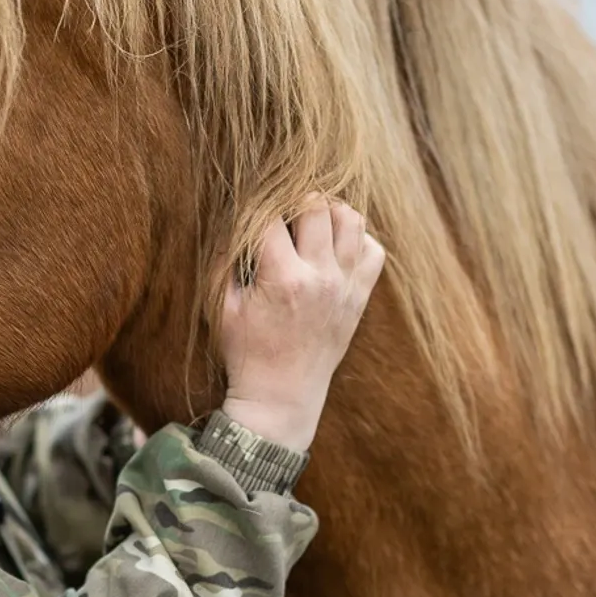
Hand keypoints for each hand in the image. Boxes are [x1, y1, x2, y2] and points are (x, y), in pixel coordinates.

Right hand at [219, 199, 384, 452]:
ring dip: (328, 211)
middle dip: (293, 200)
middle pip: (317, 205)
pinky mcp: (360, 297)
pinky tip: (333, 247)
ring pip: (351, 219)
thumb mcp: (221, 305)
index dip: (255, 207)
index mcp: (282, 278)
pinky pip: (373, 250)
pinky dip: (357, 240)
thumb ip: (226, 258)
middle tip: (280, 213)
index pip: (271, 216)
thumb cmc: (245, 351)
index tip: (248, 212)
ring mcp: (346, 286)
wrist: (282, 396)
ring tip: (309, 222)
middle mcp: (320, 277)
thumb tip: (235, 218)